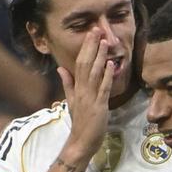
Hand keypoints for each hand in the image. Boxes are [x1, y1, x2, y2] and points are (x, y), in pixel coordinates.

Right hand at [58, 28, 114, 157]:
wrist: (80, 142)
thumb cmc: (79, 122)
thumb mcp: (70, 101)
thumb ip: (67, 84)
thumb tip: (61, 68)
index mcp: (76, 88)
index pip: (79, 63)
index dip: (85, 48)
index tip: (90, 34)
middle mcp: (82, 90)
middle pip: (85, 64)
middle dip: (91, 46)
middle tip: (96, 30)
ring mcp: (90, 98)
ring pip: (94, 73)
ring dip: (99, 57)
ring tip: (104, 41)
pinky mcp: (99, 106)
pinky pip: (103, 88)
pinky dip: (107, 76)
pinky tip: (111, 64)